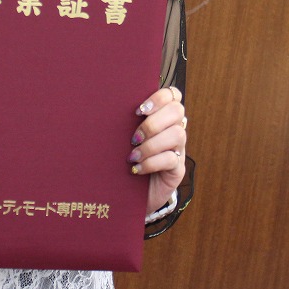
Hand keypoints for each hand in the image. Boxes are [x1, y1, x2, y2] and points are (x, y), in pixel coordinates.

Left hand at [129, 85, 187, 217]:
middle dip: (153, 123)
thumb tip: (109, 106)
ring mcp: (179, 149)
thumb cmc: (126, 159)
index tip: (139, 110)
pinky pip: (171, 159)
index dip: (159, 98)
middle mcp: (175, 129)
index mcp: (163, 116)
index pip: (172, 94)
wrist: (131, 193)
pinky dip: (151, 162)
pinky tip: (137, 168)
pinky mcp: (177, 169)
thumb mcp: (126, 138)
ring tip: (133, 155)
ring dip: (151, 144)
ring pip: (177, 134)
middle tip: (134, 137)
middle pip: (177, 111)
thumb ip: (127, 122)